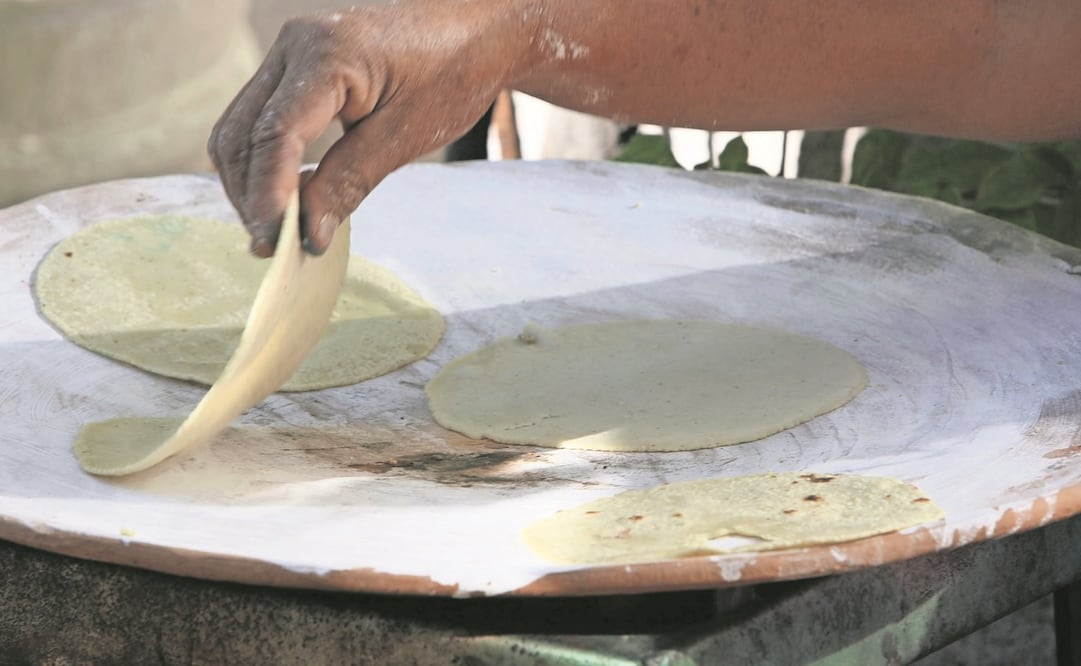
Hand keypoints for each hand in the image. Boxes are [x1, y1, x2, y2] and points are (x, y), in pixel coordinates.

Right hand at [208, 2, 527, 255]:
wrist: (476, 32)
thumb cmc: (453, 73)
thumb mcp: (407, 135)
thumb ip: (350, 181)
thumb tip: (308, 233)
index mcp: (326, 54)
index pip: (276, 133)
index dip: (269, 194)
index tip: (274, 242)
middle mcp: (294, 46)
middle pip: (241, 133)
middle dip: (250, 195)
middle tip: (272, 248)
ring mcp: (288, 55)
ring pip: (239, 129)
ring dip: (249, 184)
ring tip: (277, 232)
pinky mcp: (294, 70)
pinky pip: (258, 121)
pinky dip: (263, 164)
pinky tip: (285, 200)